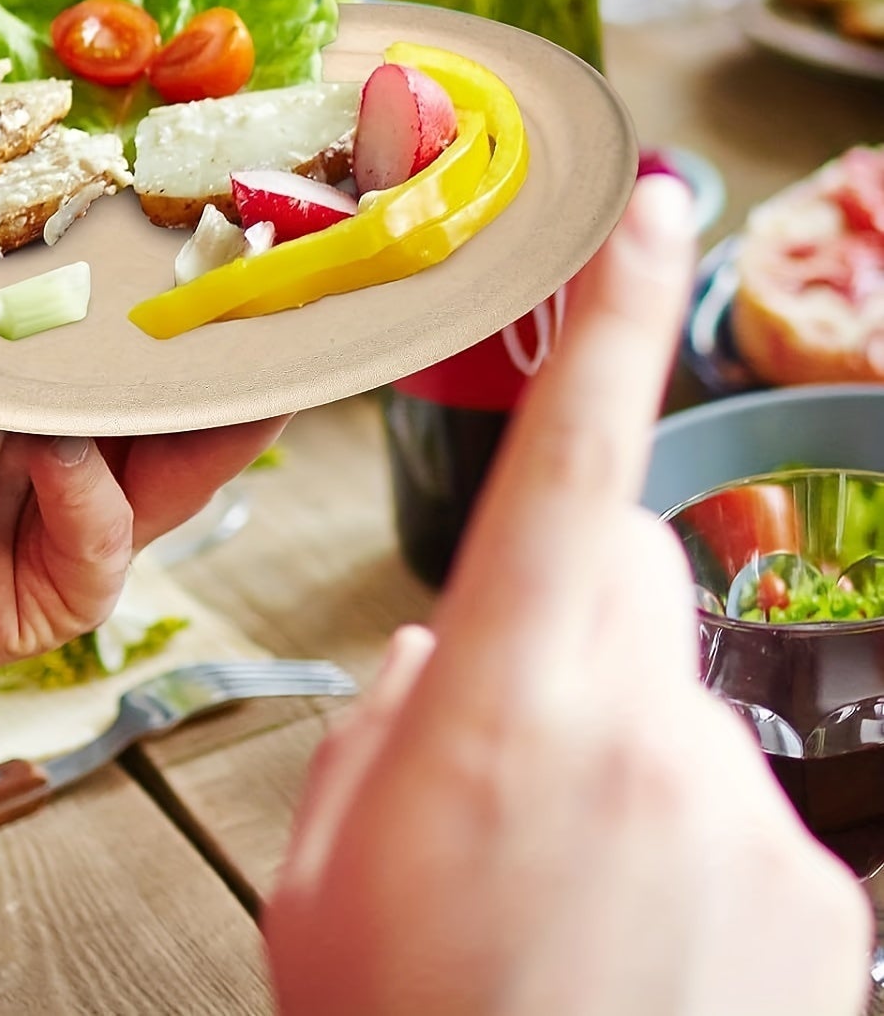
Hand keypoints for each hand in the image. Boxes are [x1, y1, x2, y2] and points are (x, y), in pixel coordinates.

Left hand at [0, 231, 285, 789]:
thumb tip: (10, 110)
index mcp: (44, 355)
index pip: (149, 304)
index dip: (196, 259)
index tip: (235, 202)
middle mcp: (82, 427)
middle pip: (193, 380)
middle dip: (240, 330)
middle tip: (280, 269)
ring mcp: (78, 510)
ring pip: (185, 463)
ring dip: (214, 411)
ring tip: (238, 348)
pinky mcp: (55, 589)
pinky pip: (105, 537)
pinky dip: (89, 493)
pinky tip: (50, 451)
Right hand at [265, 178, 871, 1014]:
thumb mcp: (321, 876)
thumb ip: (376, 725)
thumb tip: (430, 663)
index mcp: (501, 707)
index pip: (566, 455)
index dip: (608, 318)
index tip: (649, 208)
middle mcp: (645, 734)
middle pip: (616, 566)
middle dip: (562, 602)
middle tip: (502, 727)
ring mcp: (750, 816)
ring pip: (671, 690)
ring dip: (613, 737)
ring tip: (556, 880)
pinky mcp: (823, 894)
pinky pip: (736, 798)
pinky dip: (680, 831)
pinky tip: (626, 937)